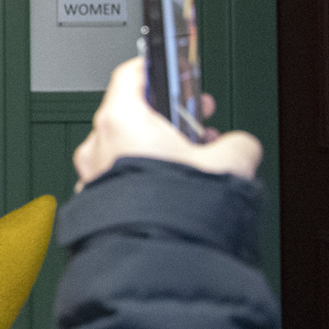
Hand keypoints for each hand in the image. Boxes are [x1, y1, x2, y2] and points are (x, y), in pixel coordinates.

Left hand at [73, 57, 260, 190]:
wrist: (153, 258)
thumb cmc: (176, 208)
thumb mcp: (227, 163)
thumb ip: (235, 144)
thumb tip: (239, 145)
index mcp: (121, 120)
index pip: (131, 75)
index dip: (156, 70)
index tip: (171, 72)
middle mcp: (96, 143)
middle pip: (128, 115)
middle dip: (164, 119)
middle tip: (192, 125)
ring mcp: (89, 174)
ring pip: (121, 151)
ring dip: (151, 153)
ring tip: (185, 166)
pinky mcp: (91, 202)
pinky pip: (114, 180)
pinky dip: (136, 180)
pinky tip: (164, 192)